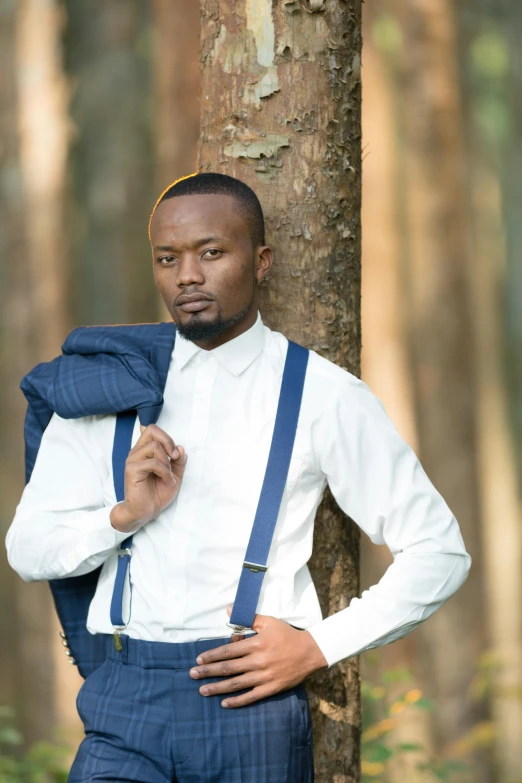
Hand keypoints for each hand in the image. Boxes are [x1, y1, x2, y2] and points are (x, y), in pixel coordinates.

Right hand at [110, 423, 186, 533]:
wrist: (145, 512)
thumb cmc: (157, 494)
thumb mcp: (175, 475)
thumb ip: (179, 462)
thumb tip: (180, 448)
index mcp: (145, 451)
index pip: (152, 430)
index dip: (167, 437)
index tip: (175, 454)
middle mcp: (137, 452)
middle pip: (152, 431)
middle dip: (168, 442)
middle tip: (175, 458)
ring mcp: (133, 460)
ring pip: (154, 446)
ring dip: (167, 462)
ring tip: (169, 476)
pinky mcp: (131, 470)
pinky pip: (152, 463)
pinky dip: (165, 472)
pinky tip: (167, 481)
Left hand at [189, 606, 327, 707]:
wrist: (310, 652)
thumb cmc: (287, 635)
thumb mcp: (269, 621)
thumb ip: (248, 618)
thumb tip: (228, 609)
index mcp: (255, 644)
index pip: (228, 651)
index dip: (211, 656)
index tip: (199, 660)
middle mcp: (257, 661)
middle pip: (227, 668)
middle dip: (208, 672)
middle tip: (192, 675)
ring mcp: (263, 676)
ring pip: (236, 684)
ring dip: (217, 688)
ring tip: (202, 690)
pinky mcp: (270, 688)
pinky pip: (251, 696)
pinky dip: (237, 701)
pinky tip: (224, 703)